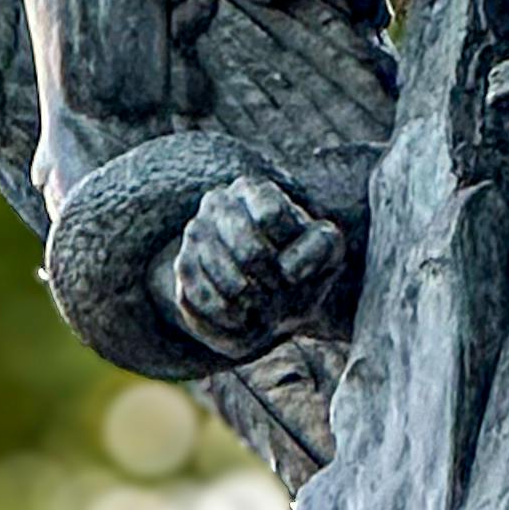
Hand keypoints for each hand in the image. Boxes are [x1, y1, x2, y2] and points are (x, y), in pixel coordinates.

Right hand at [169, 172, 349, 356]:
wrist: (270, 295)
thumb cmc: (301, 264)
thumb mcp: (326, 250)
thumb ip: (320, 246)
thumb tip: (288, 270)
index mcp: (254, 191)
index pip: (271, 217)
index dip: (290, 252)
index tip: (295, 270)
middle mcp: (217, 204)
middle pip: (250, 252)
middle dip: (273, 282)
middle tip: (277, 292)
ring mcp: (194, 234)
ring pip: (225, 279)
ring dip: (253, 304)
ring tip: (261, 306)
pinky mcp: (182, 268)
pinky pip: (201, 300)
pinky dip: (228, 317)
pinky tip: (241, 318)